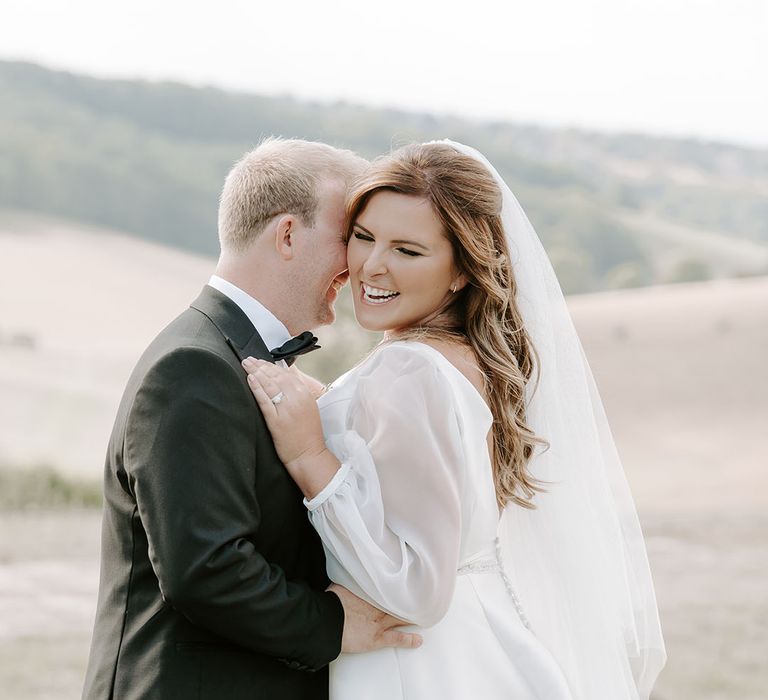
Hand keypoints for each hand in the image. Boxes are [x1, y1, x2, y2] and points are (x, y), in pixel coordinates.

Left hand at [242, 358, 338, 497]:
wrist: (309, 454)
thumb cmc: (308, 434)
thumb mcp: (308, 407)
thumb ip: (298, 391)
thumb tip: (287, 375)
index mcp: (305, 394)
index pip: (286, 374)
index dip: (271, 366)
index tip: (260, 361)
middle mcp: (297, 399)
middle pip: (276, 377)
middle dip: (261, 366)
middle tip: (249, 359)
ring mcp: (287, 409)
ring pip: (270, 385)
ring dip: (256, 372)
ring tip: (246, 365)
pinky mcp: (277, 421)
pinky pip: (265, 401)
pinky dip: (257, 388)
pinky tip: (250, 380)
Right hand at [327, 584, 422, 653]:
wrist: (327, 622)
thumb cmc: (331, 603)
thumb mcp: (341, 585)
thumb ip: (351, 580)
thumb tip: (353, 569)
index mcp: (368, 593)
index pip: (388, 589)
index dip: (397, 588)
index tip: (407, 583)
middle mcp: (377, 607)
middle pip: (397, 602)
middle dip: (408, 601)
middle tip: (421, 598)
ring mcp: (379, 622)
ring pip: (399, 618)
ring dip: (411, 618)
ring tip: (424, 615)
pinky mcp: (377, 638)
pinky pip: (396, 638)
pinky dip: (407, 640)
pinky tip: (418, 640)